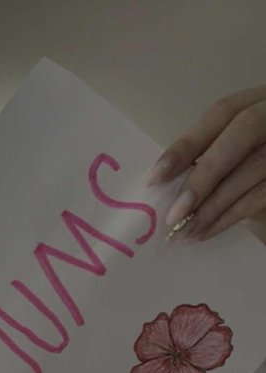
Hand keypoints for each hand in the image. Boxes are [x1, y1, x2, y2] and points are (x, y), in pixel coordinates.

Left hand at [145, 86, 265, 243]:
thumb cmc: (242, 165)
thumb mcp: (227, 150)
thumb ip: (203, 155)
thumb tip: (159, 185)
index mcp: (256, 101)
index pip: (222, 112)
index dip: (188, 143)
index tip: (155, 179)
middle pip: (244, 130)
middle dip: (204, 175)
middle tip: (173, 214)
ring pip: (254, 167)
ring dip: (213, 205)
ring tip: (184, 231)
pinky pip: (261, 195)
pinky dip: (229, 216)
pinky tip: (204, 232)